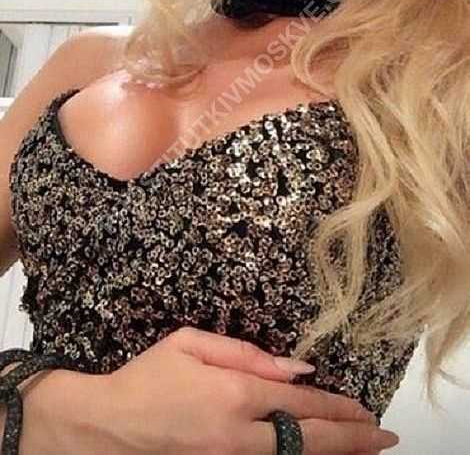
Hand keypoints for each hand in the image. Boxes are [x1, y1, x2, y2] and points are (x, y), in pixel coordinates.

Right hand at [101, 326, 399, 453]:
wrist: (105, 429)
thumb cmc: (146, 378)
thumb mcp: (189, 344)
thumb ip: (244, 352)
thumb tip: (295, 367)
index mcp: (233, 393)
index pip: (299, 400)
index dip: (336, 405)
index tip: (364, 408)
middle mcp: (238, 434)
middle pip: (308, 439)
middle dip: (352, 438)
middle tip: (384, 438)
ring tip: (365, 451)